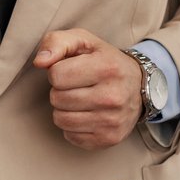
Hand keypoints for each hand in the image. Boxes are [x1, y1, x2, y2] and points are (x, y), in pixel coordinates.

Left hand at [34, 29, 142, 149]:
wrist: (139, 87)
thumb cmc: (105, 61)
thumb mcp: (84, 41)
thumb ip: (57, 42)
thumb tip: (39, 62)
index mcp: (107, 67)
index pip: (56, 75)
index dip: (58, 71)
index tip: (71, 70)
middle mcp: (112, 96)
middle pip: (57, 98)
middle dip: (60, 90)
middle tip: (77, 86)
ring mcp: (111, 120)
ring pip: (60, 119)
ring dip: (64, 109)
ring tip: (80, 99)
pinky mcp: (108, 138)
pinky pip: (70, 136)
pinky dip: (73, 126)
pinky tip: (87, 114)